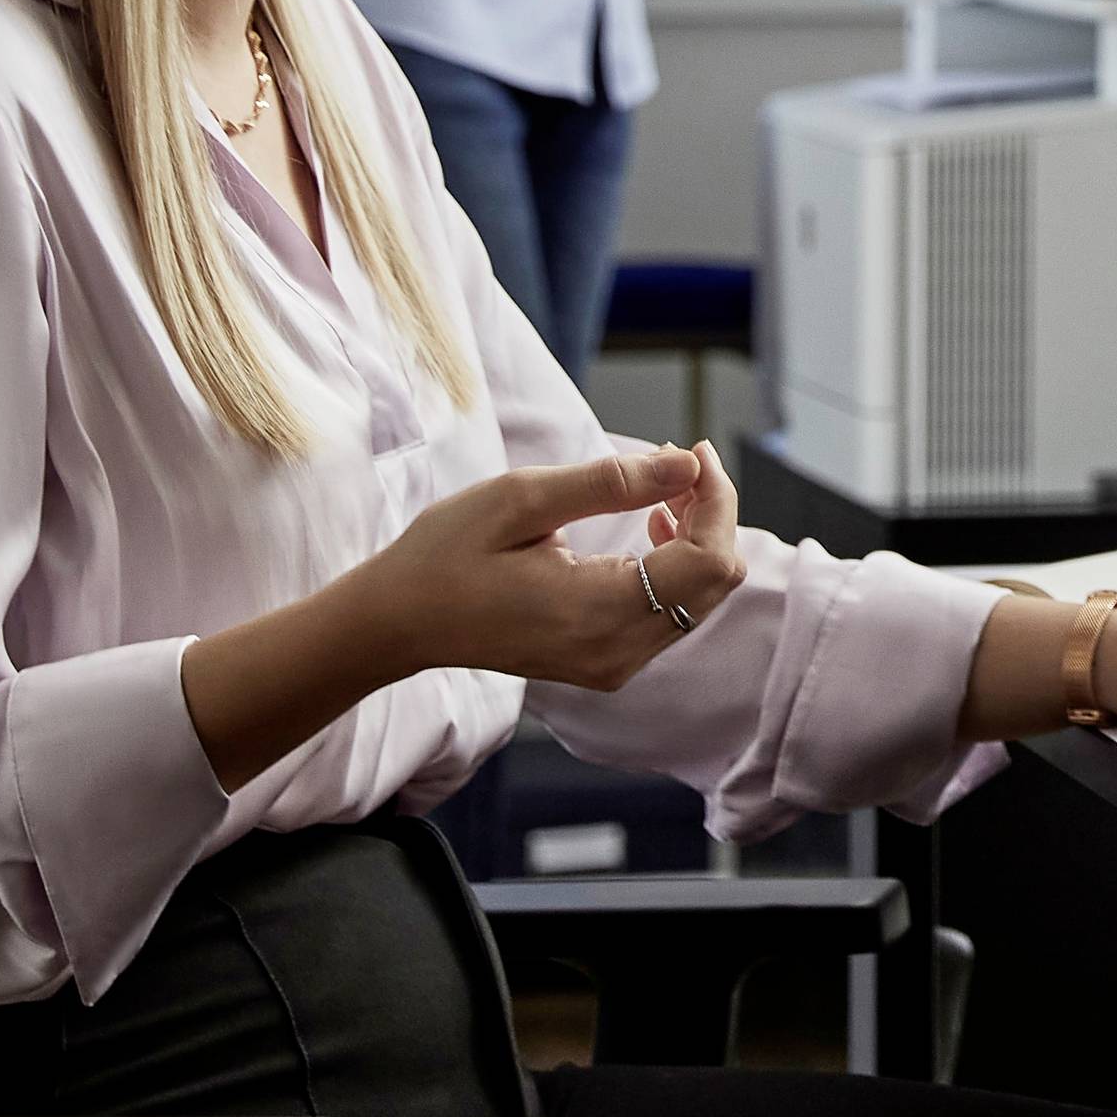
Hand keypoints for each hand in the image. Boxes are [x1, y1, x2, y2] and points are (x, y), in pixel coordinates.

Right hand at [358, 442, 745, 691]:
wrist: (398, 623)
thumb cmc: (448, 554)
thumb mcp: (523, 499)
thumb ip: (612, 483)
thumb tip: (687, 466)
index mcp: (597, 613)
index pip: (707, 562)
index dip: (718, 498)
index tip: (693, 450)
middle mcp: (614, 653)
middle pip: (715, 582)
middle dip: (712, 513)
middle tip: (678, 462)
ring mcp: (610, 666)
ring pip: (699, 599)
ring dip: (697, 537)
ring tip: (662, 490)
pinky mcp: (603, 664)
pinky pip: (672, 613)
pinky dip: (676, 565)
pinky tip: (652, 529)